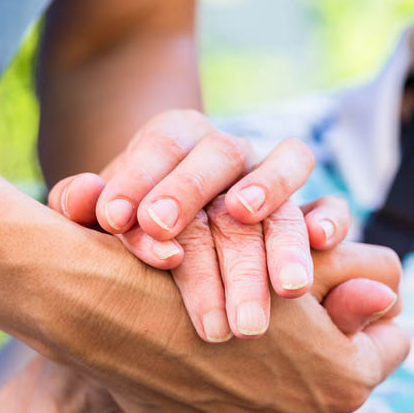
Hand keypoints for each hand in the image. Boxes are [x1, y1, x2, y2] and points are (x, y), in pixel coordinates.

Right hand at [37, 222, 408, 412]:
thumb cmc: (211, 275)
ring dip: (280, 376)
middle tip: (295, 311)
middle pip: (340, 379)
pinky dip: (238, 400)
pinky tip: (212, 364)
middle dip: (325, 348)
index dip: (371, 310)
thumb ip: (354, 288)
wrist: (121, 315)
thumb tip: (390, 298)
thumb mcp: (289, 271)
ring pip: (292, 403)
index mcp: (345, 380)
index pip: (393, 343)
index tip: (349, 292)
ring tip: (248, 334)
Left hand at [47, 109, 350, 339]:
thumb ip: (84, 204)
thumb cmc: (133, 226)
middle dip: (193, 198)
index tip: (120, 222)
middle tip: (168, 251)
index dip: (142, 177)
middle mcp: (229, 150)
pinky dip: (329, 220)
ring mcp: (272, 177)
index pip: (162, 143)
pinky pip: (329, 205)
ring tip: (270, 275)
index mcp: (178, 137)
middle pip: (219, 157)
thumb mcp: (102, 214)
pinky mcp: (307, 210)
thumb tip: (85, 200)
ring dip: (274, 227)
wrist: (173, 236)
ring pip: (284, 179)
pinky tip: (320, 246)